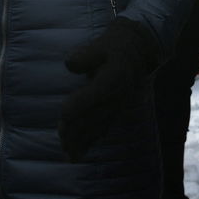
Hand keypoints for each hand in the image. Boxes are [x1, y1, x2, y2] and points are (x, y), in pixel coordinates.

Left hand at [58, 17, 158, 161]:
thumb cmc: (113, 46)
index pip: (95, 96)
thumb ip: (85, 55)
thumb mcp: (100, 44)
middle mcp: (117, 96)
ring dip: (84, 141)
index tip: (63, 115)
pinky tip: (80, 152)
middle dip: (78, 130)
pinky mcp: (116, 112)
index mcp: (113, 78)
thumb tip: (69, 64)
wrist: (138, 50)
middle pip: (95, 117)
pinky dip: (91, 142)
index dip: (78, 107)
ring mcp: (118, 106)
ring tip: (69, 154)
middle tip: (61, 138)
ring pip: (99, 128)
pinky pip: (103, 130)